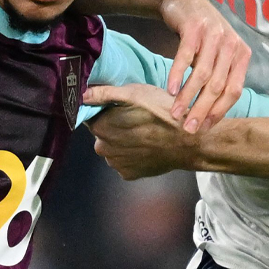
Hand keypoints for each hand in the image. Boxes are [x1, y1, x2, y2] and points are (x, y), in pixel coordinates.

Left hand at [84, 83, 199, 178]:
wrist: (188, 141)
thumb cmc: (162, 113)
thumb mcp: (133, 93)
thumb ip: (103, 93)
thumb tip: (81, 94)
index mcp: (100, 128)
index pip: (92, 115)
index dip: (105, 109)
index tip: (120, 107)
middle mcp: (102, 150)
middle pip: (102, 133)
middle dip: (114, 126)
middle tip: (136, 118)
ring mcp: (116, 165)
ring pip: (114, 147)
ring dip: (123, 141)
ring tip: (144, 132)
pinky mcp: (130, 175)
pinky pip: (125, 161)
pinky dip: (132, 154)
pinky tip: (146, 145)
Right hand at [159, 0, 250, 134]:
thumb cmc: (200, 34)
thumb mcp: (216, 55)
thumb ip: (219, 77)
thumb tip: (211, 114)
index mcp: (241, 55)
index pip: (235, 90)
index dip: (220, 111)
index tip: (204, 127)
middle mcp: (232, 44)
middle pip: (218, 86)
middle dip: (202, 110)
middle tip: (189, 128)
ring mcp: (214, 35)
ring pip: (202, 74)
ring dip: (188, 97)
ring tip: (175, 114)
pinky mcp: (195, 28)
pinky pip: (186, 57)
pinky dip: (178, 75)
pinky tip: (170, 91)